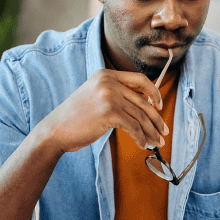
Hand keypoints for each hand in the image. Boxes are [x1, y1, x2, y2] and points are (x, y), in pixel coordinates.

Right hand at [36, 69, 167, 152]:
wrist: (55, 130)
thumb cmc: (75, 118)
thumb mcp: (95, 96)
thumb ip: (116, 94)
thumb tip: (145, 104)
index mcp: (106, 75)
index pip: (140, 79)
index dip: (154, 93)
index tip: (159, 106)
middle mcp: (109, 82)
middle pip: (144, 101)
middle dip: (156, 119)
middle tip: (163, 131)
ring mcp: (109, 96)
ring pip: (141, 116)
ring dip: (151, 132)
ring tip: (156, 142)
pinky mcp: (109, 112)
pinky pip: (134, 127)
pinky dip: (141, 138)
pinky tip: (142, 145)